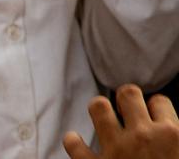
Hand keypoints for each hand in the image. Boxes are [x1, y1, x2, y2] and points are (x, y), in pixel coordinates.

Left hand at [63, 84, 178, 158]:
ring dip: (99, 109)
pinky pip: (74, 144)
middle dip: (126, 98)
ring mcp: (116, 150)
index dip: (155, 108)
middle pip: (128, 93)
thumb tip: (168, 126)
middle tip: (125, 110)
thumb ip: (174, 137)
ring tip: (102, 116)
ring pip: (99, 106)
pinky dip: (73, 142)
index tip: (152, 118)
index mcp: (171, 134)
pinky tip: (76, 142)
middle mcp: (142, 136)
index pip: (159, 101)